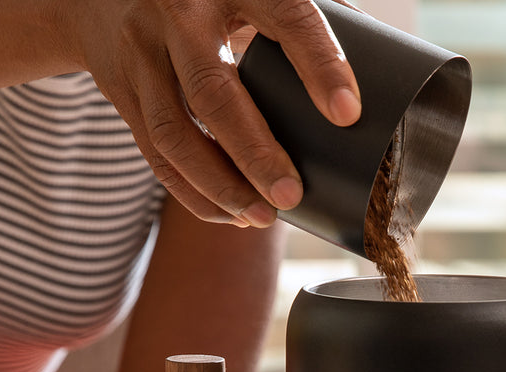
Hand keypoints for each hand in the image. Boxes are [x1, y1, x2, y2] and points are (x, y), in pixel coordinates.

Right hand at [68, 0, 361, 225]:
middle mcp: (179, 15)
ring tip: (261, 217)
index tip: (347, 113)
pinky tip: (228, 214)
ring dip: (219, 186)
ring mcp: (142, 56)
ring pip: (174, 135)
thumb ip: (302, 16)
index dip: (318, 63)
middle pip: (213, 92)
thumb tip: (381, 66)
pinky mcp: (123, 95)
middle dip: (254, 152)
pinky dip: (193, 193)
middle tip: (291, 195)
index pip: (285, 17)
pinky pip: (155, 155)